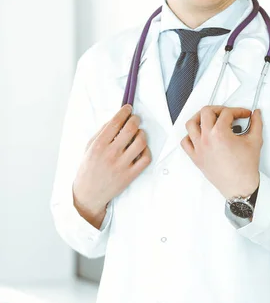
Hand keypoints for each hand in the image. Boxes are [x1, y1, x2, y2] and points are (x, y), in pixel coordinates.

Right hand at [72, 104, 150, 226]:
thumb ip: (102, 132)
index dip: (124, 112)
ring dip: (142, 134)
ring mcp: (122, 165)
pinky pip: (146, 158)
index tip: (128, 108)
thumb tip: (116, 119)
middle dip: (135, 120)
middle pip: (130, 129)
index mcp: (98, 145)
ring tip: (139, 134)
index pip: (115, 122)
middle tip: (135, 119)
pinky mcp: (130, 175)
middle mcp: (110, 154)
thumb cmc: (89, 168)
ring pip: (141, 142)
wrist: (88, 193)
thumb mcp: (89, 147)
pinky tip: (141, 149)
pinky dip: (146, 150)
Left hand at [181, 106, 261, 199]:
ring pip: (191, 124)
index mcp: (220, 133)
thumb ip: (256, 124)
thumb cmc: (245, 169)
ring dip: (199, 118)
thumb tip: (256, 115)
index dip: (238, 111)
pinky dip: (190, 136)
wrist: (239, 187)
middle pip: (206, 112)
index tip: (243, 115)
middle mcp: (206, 139)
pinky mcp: (196, 157)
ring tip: (208, 118)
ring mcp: (199, 148)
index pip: (227, 113)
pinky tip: (198, 135)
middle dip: (219, 109)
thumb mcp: (255, 141)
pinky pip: (185, 143)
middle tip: (227, 113)